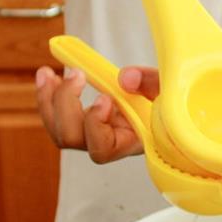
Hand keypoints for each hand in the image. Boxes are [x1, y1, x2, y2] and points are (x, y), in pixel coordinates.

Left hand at [35, 65, 159, 163]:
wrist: (171, 103)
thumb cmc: (174, 102)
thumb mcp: (170, 89)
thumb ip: (151, 82)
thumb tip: (124, 77)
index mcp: (131, 143)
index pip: (102, 149)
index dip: (95, 126)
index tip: (104, 98)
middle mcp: (109, 143)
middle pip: (72, 138)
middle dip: (66, 105)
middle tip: (76, 74)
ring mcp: (94, 134)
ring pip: (59, 131)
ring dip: (48, 101)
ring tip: (47, 73)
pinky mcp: (84, 123)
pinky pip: (56, 118)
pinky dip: (48, 96)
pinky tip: (48, 76)